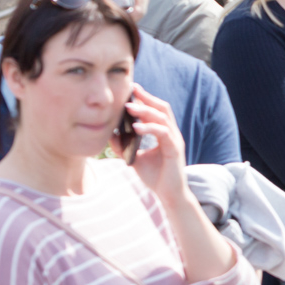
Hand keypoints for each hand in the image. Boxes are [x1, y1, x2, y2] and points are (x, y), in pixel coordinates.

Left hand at [119, 84, 187, 203]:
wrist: (169, 195)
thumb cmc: (156, 177)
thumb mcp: (135, 159)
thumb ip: (125, 146)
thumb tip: (110, 134)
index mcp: (165, 133)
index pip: (157, 111)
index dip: (146, 99)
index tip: (132, 89)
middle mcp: (172, 133)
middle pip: (162, 108)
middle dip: (147, 98)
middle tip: (132, 90)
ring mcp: (175, 140)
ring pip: (162, 118)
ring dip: (145, 111)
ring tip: (129, 107)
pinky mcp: (174, 149)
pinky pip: (162, 133)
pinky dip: (149, 128)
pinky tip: (135, 127)